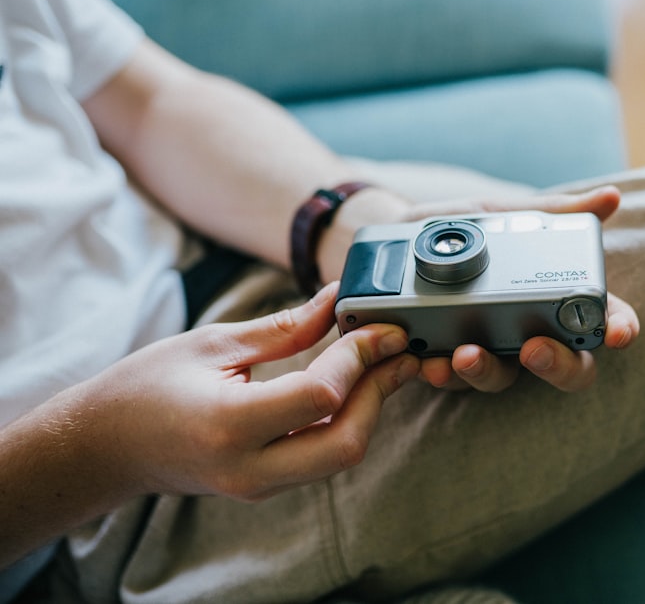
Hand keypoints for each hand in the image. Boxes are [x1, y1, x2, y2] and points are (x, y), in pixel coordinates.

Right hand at [77, 282, 417, 501]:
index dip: (360, 357)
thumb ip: (284, 328)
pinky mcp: (266, 485)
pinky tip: (356, 383)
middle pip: (346, 443)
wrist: (105, 446)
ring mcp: (258, 485)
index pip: (320, 397)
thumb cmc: (146, 386)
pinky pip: (321, 457)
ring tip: (386, 360)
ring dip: (370, 406)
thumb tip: (337, 299)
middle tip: (399, 348)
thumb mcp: (214, 343)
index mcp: (228, 425)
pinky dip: (347, 419)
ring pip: (340, 455)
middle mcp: (248, 467)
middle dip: (380, 391)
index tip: (383, 325)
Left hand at [404, 186, 639, 392]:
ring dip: (488, 372)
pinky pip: (454, 380)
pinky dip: (444, 374)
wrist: (392, 233)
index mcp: (553, 297)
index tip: (619, 333)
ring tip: (465, 354)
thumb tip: (611, 197)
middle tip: (535, 350)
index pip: (601, 320)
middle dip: (559, 366)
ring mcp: (491, 350)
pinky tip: (430, 362)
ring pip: (504, 379)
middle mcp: (529, 331)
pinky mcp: (448, 361)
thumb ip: (554, 213)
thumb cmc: (460, 226)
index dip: (620, 328)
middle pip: (567, 367)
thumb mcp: (504, 213)